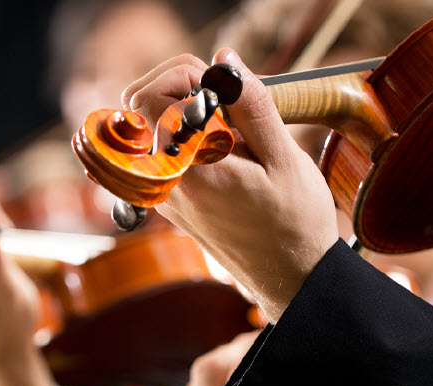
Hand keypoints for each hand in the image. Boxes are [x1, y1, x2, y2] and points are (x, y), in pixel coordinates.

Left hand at [122, 50, 338, 321]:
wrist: (290, 276)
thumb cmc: (294, 223)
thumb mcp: (283, 158)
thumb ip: (252, 106)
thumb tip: (224, 61)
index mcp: (187, 170)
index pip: (144, 99)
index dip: (178, 76)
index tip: (219, 86)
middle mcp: (164, 183)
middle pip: (138, 106)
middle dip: (176, 86)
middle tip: (223, 99)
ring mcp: (163, 193)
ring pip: (148, 127)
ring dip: (183, 110)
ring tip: (231, 128)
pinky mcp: (171, 200)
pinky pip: (161, 150)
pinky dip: (186, 134)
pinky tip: (225, 146)